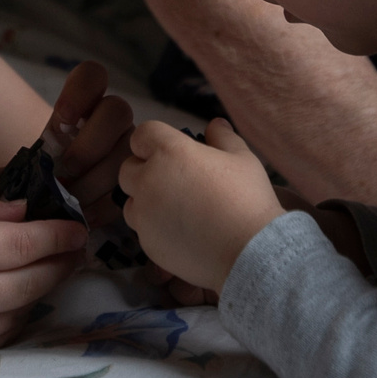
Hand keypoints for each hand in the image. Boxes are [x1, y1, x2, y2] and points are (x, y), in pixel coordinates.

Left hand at [0, 62, 136, 224]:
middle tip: (65, 170)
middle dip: (89, 144)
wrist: (48, 205)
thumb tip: (1, 182)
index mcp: (84, 104)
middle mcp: (110, 121)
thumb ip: (12, 165)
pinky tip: (85, 214)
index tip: (59, 122)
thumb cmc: (31, 179)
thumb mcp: (16, 166)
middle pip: (117, 110)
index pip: (93, 75)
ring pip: (125, 150)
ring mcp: (124, 149)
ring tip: (72, 200)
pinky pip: (127, 186)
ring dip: (97, 178)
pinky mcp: (129, 182)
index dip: (80, 92)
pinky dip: (105, 203)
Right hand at [0, 186, 85, 356]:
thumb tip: (25, 207)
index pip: (22, 243)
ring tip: (57, 267)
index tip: (79, 226)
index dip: (58, 235)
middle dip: (62, 263)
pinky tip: (25, 293)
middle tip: (78, 248)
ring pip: (22, 310)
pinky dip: (21, 313)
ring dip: (46, 289)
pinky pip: (2, 334)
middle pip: (31, 281)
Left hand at [118, 119, 284, 294]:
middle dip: (144, 171)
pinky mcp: (147, 244)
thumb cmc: (247, 198)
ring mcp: (144, 215)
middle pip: (128, 169)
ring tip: (176, 209)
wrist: (248, 252)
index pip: (142, 135)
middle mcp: (148, 181)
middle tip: (173, 180)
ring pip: (131, 202)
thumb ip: (223, 137)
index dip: (153, 141)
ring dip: (146, 201)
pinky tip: (182, 233)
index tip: (168, 150)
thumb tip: (214, 125)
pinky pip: (142, 230)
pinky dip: (155, 229)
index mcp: (169, 152)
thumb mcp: (242, 158)